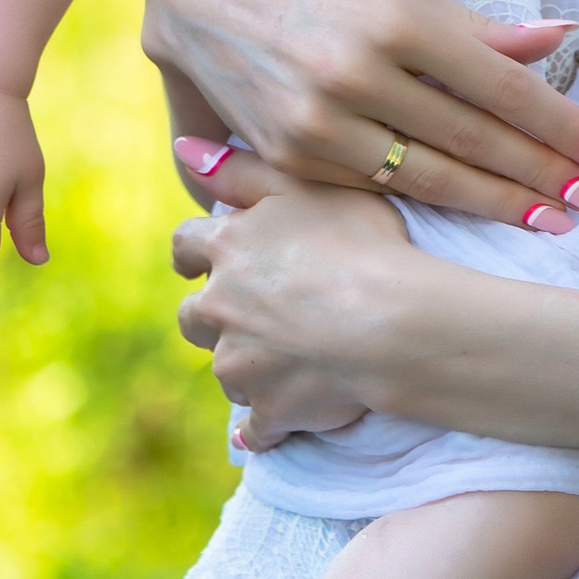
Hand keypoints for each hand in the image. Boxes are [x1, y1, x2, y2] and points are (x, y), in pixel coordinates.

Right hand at [144, 0, 578, 231]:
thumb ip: (472, 27)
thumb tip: (559, 38)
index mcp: (394, 19)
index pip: (502, 87)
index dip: (562, 127)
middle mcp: (357, 75)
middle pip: (475, 142)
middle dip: (544, 177)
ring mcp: (317, 123)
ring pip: (429, 180)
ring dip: (499, 204)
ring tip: (553, 219)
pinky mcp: (285, 158)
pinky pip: (373, 190)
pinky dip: (428, 205)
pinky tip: (471, 215)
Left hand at [172, 184, 421, 447]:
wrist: (394, 324)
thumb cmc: (363, 243)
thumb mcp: (306, 185)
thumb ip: (241, 169)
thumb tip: (183, 151)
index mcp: (228, 249)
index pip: (184, 247)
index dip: (195, 255)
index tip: (206, 261)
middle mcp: (219, 307)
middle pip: (194, 316)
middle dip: (217, 317)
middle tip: (259, 314)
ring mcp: (239, 365)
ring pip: (227, 370)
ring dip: (249, 366)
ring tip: (294, 360)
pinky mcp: (266, 410)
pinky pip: (256, 427)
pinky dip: (268, 424)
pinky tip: (289, 417)